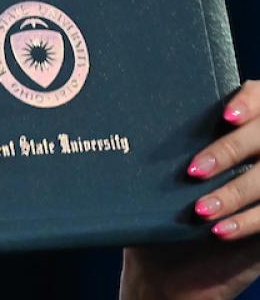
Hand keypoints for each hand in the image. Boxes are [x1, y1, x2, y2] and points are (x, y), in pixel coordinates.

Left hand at [122, 81, 259, 299]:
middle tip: (194, 170)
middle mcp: (259, 154)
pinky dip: (248, 221)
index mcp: (236, 130)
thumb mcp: (155, 178)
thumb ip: (161, 146)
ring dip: (235, 192)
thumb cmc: (156, 215)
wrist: (167, 271)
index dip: (250, 101)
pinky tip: (219, 231)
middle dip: (230, 150)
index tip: (226, 115)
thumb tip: (126, 116)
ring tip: (200, 210)